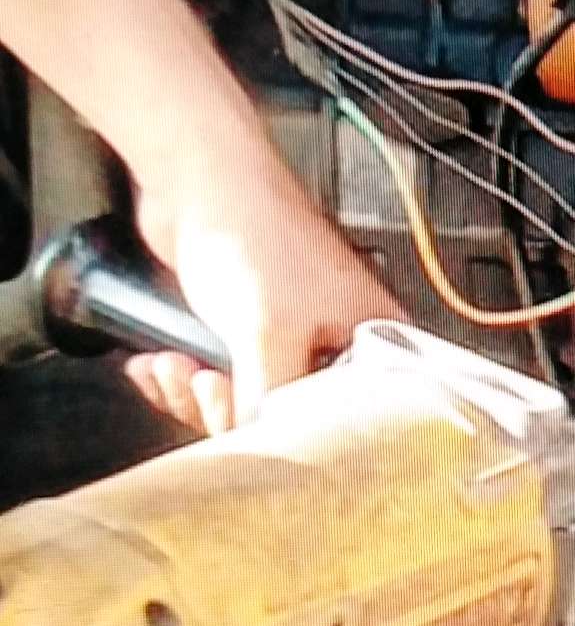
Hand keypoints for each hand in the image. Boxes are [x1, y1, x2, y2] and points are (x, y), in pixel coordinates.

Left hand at [128, 159, 405, 433]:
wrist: (198, 174)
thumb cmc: (255, 230)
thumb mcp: (270, 335)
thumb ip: (269, 405)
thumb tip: (260, 451)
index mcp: (369, 337)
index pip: (347, 419)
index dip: (294, 433)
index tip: (253, 426)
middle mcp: (334, 339)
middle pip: (286, 415)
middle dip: (226, 410)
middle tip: (205, 384)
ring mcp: (285, 334)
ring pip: (241, 398)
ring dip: (192, 394)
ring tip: (172, 367)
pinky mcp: (240, 328)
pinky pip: (211, 376)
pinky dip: (178, 379)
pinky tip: (155, 363)